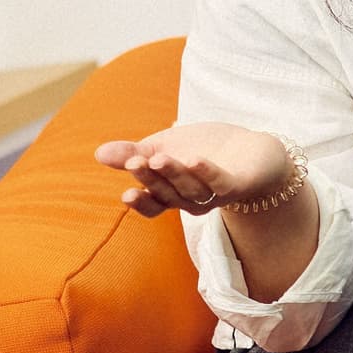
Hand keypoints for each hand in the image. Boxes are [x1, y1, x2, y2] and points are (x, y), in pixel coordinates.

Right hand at [92, 121, 296, 218]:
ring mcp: (216, 195)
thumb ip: (132, 153)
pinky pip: (221, 183)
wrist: (254, 150)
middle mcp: (193, 200)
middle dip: (151, 179)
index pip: (153, 204)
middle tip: (135, 162)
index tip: (124, 194)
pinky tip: (194, 160)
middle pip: (168, 194)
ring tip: (159, 156)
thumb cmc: (205, 150)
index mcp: (172, 193)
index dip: (140, 202)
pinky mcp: (238, 185)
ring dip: (174, 174)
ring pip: (191, 189)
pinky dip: (208, 173)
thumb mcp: (163, 147)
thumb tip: (98, 153)